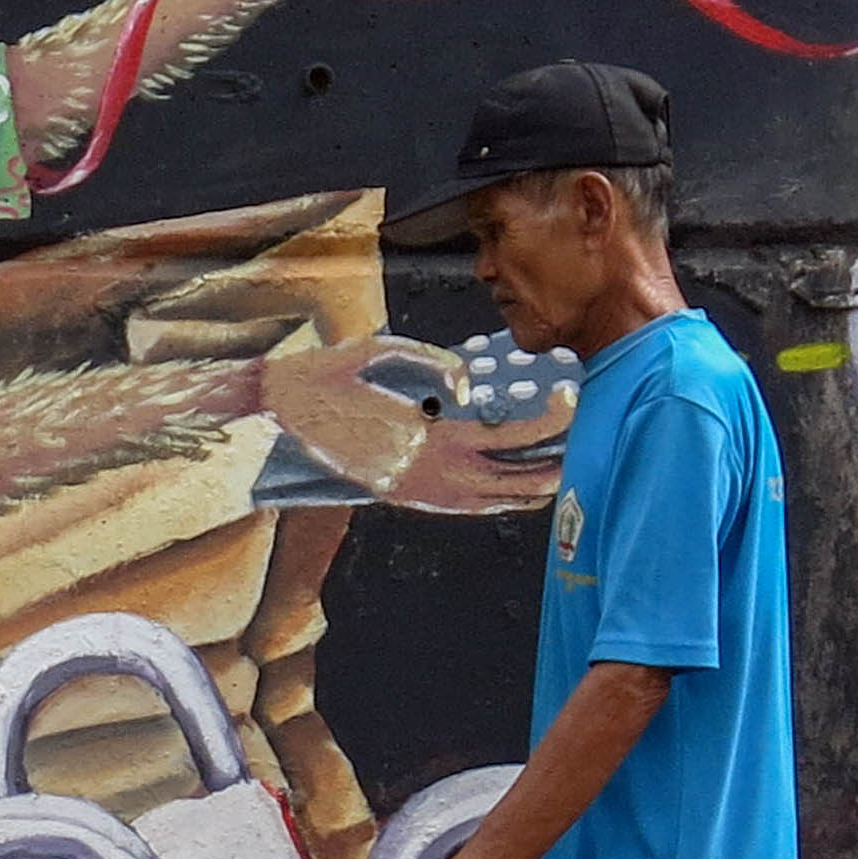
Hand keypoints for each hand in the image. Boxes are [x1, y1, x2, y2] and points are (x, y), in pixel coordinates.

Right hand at [257, 330, 571, 514]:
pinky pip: (462, 506)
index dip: (547, 419)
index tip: (571, 395)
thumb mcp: (376, 352)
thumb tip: (471, 383)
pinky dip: (498, 500)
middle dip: (554, 458)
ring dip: (533, 486)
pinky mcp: (402, 495)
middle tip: (583, 434)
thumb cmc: (323, 377)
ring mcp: (413, 489)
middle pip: (511, 477)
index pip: (507, 435)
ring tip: (564, 465)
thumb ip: (430, 363)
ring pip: (492, 500)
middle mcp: (425, 472)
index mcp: (425, 435)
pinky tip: (519, 490)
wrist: (274, 415)